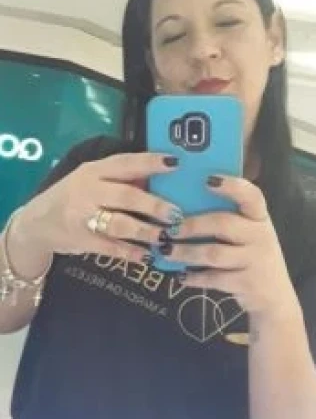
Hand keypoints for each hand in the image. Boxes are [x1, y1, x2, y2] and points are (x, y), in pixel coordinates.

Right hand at [26, 153, 181, 262]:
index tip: (175, 163)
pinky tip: (146, 256)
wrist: (36, 223)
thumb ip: (120, 179)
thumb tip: (161, 179)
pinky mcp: (82, 240)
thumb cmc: (74, 197)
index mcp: (94, 170)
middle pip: (126, 196)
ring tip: (164, 237)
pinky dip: (130, 252)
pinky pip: (110, 247)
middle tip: (176, 214)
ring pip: (119, 224)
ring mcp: (83, 217)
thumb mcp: (91, 180)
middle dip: (153, 205)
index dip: (150, 162)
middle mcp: (88, 191)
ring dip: (145, 231)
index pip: (125, 163)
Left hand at [165, 175, 293, 314]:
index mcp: (259, 218)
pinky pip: (214, 278)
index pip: (251, 195)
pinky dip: (194, 277)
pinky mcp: (247, 283)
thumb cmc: (252, 258)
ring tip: (166, 251)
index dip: (231, 186)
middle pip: (223, 223)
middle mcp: (261, 236)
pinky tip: (181, 276)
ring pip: (214, 253)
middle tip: (170, 229)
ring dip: (186, 252)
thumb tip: (182, 208)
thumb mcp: (248, 236)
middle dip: (192, 225)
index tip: (208, 179)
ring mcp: (256, 260)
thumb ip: (227, 220)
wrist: (274, 299)